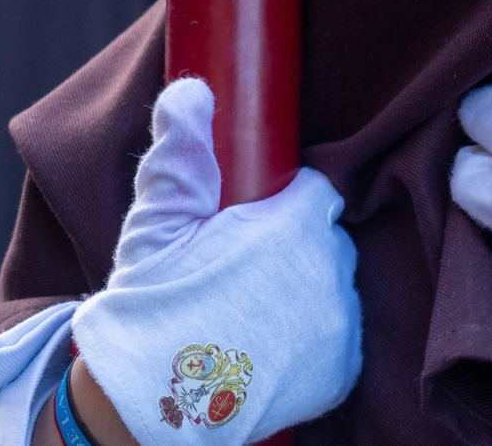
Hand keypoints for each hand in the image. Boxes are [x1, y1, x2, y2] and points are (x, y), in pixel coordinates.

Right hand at [70, 79, 360, 444]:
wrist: (148, 401)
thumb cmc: (151, 302)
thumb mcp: (156, 221)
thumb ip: (180, 155)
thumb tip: (192, 90)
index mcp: (294, 225)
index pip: (318, 191)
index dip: (288, 201)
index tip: (257, 216)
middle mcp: (329, 270)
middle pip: (328, 237)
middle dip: (297, 243)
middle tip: (246, 265)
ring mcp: (340, 321)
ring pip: (337, 283)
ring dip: (309, 286)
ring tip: (256, 305)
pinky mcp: (342, 368)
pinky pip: (341, 332)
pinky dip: (317, 334)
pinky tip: (274, 339)